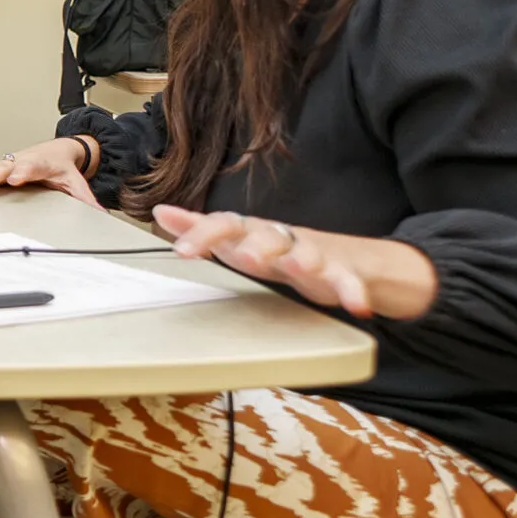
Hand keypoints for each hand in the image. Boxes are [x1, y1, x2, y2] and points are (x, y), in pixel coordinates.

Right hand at [0, 137, 98, 204]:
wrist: (56, 151)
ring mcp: (8, 163)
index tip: (14, 179)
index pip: (31, 168)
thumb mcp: (75, 182)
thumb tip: (100, 213)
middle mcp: (21, 161)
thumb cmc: (61, 167)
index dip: (22, 173)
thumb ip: (85, 199)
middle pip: (5, 167)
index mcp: (40, 164)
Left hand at [153, 205, 436, 319]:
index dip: (202, 234)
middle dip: (256, 245)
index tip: (180, 250)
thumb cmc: (276, 250)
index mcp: (252, 231)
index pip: (225, 224)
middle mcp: (282, 238)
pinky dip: (353, 292)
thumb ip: (201, 229)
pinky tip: (356, 306)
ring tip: (298, 267)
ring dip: (304, 259)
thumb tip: (160, 211)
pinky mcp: (343, 274)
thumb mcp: (237, 240)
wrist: (343, 257)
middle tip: (244, 257)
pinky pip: (348, 282)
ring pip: (309, 252)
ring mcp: (314, 254)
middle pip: (269, 234)